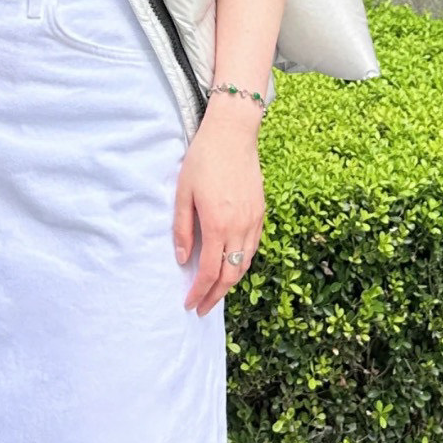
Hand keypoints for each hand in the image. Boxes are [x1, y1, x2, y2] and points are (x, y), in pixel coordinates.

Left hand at [173, 104, 264, 314]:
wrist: (233, 133)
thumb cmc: (203, 159)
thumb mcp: (183, 192)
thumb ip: (182, 228)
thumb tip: (182, 259)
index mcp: (218, 224)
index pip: (209, 271)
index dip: (199, 292)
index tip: (189, 304)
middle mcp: (240, 227)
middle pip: (230, 276)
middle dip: (215, 296)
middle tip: (202, 308)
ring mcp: (254, 220)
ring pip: (245, 264)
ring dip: (230, 283)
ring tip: (215, 293)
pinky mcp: (261, 212)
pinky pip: (253, 248)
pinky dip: (242, 264)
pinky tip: (231, 266)